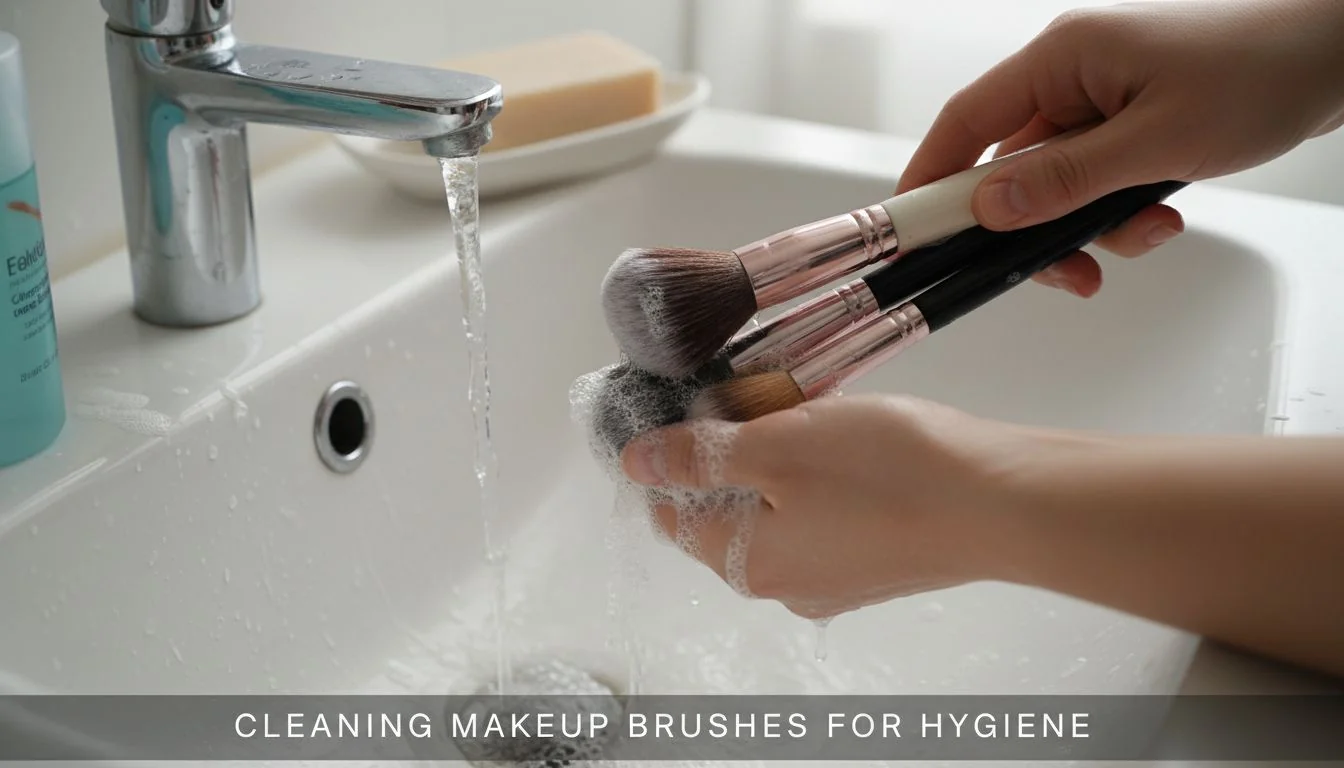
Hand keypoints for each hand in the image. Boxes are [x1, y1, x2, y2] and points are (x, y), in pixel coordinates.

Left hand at [618, 394, 1042, 618]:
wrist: (1002, 502)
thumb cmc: (887, 473)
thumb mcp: (775, 445)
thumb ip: (700, 455)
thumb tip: (636, 463)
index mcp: (747, 565)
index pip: (673, 517)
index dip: (669, 460)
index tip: (687, 409)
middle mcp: (786, 586)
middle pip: (726, 515)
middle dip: (731, 454)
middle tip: (757, 398)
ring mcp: (837, 581)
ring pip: (778, 513)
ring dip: (778, 462)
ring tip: (805, 412)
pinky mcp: (879, 564)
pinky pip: (825, 518)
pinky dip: (822, 479)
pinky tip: (848, 442)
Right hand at [898, 0, 1343, 297]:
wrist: (1341, 48)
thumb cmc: (1263, 68)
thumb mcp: (1158, 141)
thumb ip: (1067, 179)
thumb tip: (991, 209)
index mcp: (1062, 57)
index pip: (964, 123)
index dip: (928, 181)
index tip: (909, 235)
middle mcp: (1072, 75)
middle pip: (1010, 167)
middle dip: (1033, 227)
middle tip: (1061, 273)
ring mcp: (1103, 98)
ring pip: (1057, 184)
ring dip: (1090, 226)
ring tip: (1144, 235)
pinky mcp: (1131, 121)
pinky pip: (1096, 181)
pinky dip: (1119, 212)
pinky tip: (1162, 215)